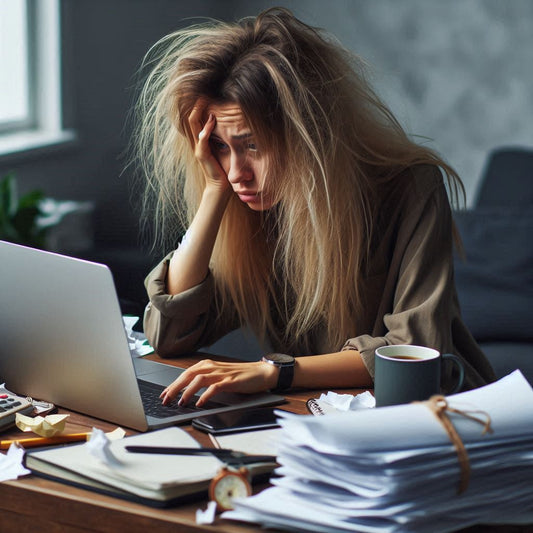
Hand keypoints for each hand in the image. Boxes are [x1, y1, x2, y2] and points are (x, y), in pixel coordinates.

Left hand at [160, 359, 277, 406]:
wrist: (261, 373)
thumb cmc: (240, 375)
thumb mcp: (219, 375)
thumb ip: (205, 380)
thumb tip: (188, 391)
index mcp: (208, 365)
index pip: (185, 373)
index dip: (173, 384)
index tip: (163, 394)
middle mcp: (213, 367)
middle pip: (188, 375)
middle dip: (174, 387)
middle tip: (165, 399)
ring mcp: (222, 373)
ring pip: (199, 380)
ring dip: (187, 391)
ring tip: (181, 402)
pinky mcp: (231, 381)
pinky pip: (215, 387)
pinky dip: (205, 395)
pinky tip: (200, 403)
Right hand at [188, 101, 230, 193]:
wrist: (220, 186)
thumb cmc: (223, 168)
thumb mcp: (223, 148)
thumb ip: (222, 136)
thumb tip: (230, 123)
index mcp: (200, 139)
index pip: (195, 118)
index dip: (197, 105)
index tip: (205, 93)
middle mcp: (196, 142)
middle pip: (191, 118)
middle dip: (196, 103)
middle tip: (202, 90)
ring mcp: (198, 148)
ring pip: (193, 125)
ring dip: (198, 111)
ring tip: (204, 99)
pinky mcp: (202, 155)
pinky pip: (202, 139)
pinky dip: (206, 129)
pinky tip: (212, 119)